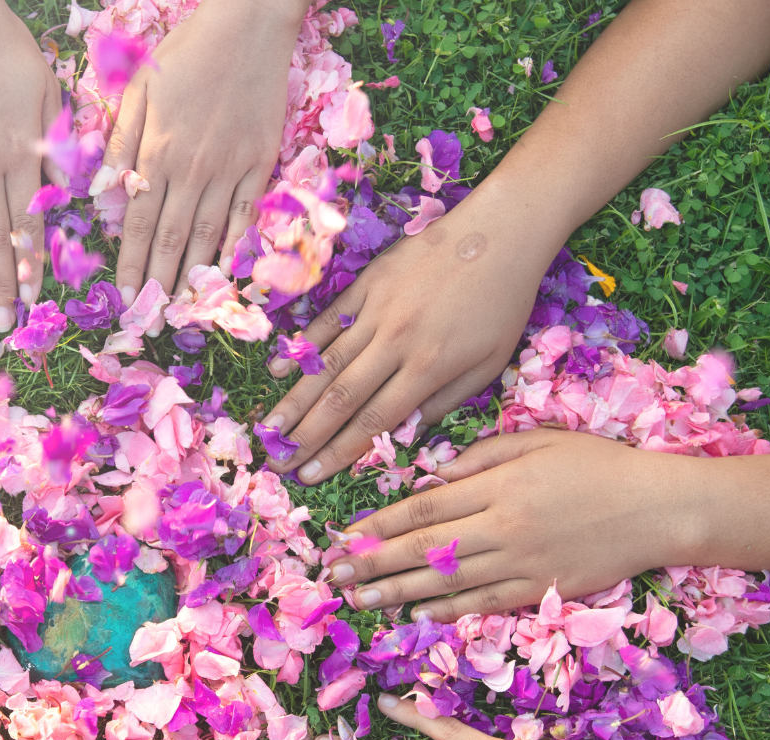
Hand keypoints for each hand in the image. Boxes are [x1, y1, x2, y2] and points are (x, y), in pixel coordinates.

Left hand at [101, 0, 301, 292]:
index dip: (133, 265)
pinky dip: (236, 247)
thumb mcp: (138, 87)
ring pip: (209, 234)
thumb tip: (104, 190)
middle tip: (153, 319)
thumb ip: (120, 140)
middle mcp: (191, 169)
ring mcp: (230, 169)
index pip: (138, 224)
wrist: (246, 27)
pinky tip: (226, 271)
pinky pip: (247, 215)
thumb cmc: (185, 53)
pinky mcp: (261, 163)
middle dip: (161, 283)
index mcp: (156, 153)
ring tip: (185, 308)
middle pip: (172, 239)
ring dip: (195, 275)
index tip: (128, 297)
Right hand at [262, 198, 553, 483]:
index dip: (337, 453)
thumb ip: (444, 402)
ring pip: (326, 363)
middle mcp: (395, 342)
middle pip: (340, 398)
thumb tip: (402, 434)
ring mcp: (377, 310)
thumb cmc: (503, 303)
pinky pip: (327, 320)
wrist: (502, 232)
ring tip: (267, 428)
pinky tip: (277, 369)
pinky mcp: (368, 283)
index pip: (372, 421)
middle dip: (305, 436)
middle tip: (277, 462)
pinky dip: (301, 346)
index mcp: (427, 367)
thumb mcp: (488, 364)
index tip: (309, 477)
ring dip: (294, 400)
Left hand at [328, 429, 696, 619]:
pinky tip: (414, 614)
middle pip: (424, 548)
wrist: (659, 508)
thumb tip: (432, 473)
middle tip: (332, 574)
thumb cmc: (598, 466)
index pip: (424, 509)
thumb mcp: (538, 440)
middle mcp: (502, 526)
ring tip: (359, 599)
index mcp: (499, 484)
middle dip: (372, 561)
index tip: (343, 534)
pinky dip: (445, 610)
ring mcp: (520, 562)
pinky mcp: (539, 589)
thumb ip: (482, 454)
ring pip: (445, 581)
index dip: (378, 524)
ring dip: (395, 591)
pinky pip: (482, 603)